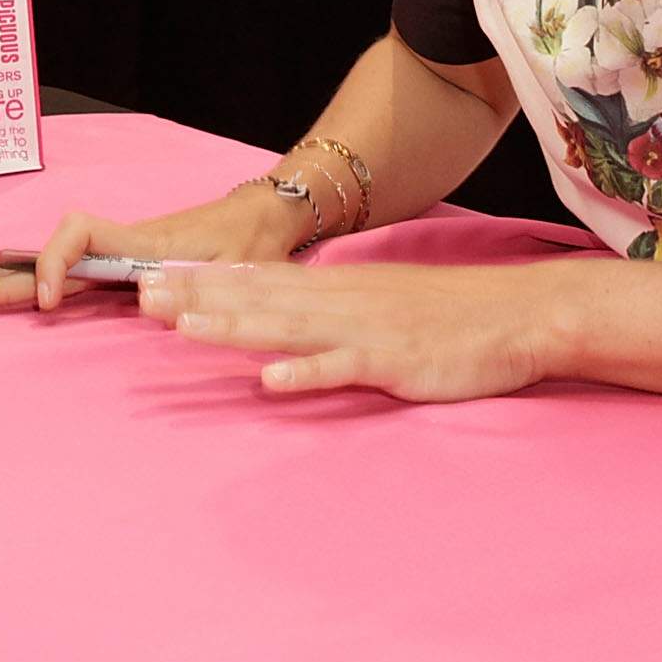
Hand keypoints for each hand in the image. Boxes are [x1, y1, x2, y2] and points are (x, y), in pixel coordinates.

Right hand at [0, 182, 310, 311]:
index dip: (54, 262)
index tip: (49, 301)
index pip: (80, 236)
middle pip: (54, 255)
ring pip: (59, 265)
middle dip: (9, 271)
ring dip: (15, 274)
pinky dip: (40, 279)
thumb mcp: (237, 267)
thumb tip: (146, 301)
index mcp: (144, 246)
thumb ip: (200, 285)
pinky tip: (14, 285)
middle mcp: (125, 249)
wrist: (269, 216)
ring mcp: (124, 258)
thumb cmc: (254, 241)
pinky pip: (76, 274)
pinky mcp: (130, 269)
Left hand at [135, 260, 569, 401]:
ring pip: (287, 329)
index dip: (202, 281)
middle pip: (257, 300)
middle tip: (142, 296)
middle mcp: (340, 302)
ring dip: (234, 327)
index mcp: (336, 288)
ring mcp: (364, 331)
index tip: (151, 280)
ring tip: (183, 327)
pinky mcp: (392, 362)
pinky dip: (305, 374)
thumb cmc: (448, 314)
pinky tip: (269, 381)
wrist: (518, 313)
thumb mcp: (379, 299)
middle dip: (198, 299)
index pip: (256, 280)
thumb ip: (330, 306)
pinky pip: (342, 369)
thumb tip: (280, 313)